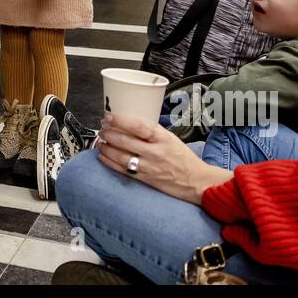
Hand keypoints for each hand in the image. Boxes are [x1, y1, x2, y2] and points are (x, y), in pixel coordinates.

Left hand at [95, 112, 232, 204]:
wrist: (197, 181)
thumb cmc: (183, 158)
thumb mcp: (171, 138)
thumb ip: (152, 132)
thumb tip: (130, 123)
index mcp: (162, 138)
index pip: (138, 126)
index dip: (120, 120)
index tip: (109, 116)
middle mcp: (155, 152)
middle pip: (126, 141)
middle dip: (109, 133)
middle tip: (102, 128)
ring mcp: (149, 167)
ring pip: (121, 156)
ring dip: (107, 147)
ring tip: (100, 141)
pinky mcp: (145, 179)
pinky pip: (123, 170)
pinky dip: (110, 162)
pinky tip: (102, 156)